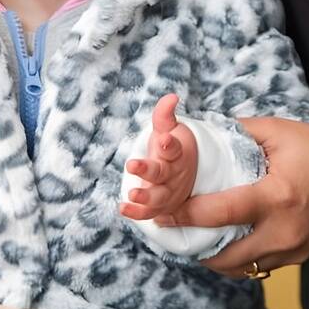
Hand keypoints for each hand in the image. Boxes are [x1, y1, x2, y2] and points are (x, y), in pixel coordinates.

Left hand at [120, 94, 199, 221]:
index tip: (164, 139)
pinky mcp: (160, 206)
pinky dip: (137, 212)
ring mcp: (168, 192)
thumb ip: (164, 115)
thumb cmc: (172, 148)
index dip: (169, 144)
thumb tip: (171, 96)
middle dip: (148, 170)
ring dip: (145, 197)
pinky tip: (123, 208)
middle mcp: (174, 174)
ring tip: (131, 193)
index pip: (174, 148)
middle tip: (132, 164)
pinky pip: (149, 212)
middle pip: (163, 173)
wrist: (185, 174)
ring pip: (158, 197)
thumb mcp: (169, 129)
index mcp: (177, 154)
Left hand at [153, 117, 308, 277]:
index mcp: (278, 197)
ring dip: (213, 255)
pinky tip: (221, 241)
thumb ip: (241, 132)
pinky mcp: (297, 259)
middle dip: (193, 246)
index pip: (221, 213)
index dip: (186, 214)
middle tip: (172, 229)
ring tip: (192, 236)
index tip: (163, 211)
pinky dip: (236, 257)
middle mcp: (284, 232)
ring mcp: (292, 251)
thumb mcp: (284, 132)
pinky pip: (257, 266)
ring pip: (240, 267)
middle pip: (224, 255)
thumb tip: (204, 132)